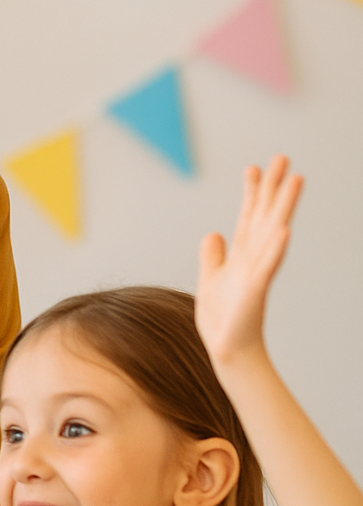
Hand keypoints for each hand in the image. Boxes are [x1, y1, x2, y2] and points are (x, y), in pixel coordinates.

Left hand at [196, 155, 302, 367]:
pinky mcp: (255, 289)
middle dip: (273, 187)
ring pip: (272, 232)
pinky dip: (275, 248)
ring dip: (283, 207)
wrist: (227, 348)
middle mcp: (253, 257)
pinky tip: (283, 230)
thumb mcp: (210, 278)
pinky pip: (267, 266)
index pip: (248, 216)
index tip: (254, 166)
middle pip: (265, 215)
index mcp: (241, 254)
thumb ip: (213, 256)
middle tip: (282, 156)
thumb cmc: (223, 317)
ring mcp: (257, 271)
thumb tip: (213, 233)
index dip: (252, 192)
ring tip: (295, 180)